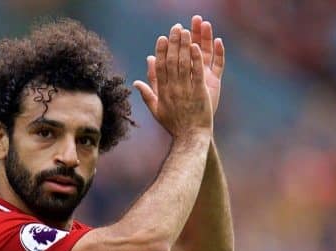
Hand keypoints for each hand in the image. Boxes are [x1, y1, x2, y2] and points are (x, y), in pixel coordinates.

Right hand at [134, 17, 224, 135]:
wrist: (190, 137)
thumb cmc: (174, 125)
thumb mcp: (156, 110)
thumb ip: (146, 94)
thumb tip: (136, 82)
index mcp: (162, 92)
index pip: (160, 67)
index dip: (161, 51)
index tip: (162, 38)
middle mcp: (172, 89)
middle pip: (171, 61)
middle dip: (173, 43)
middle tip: (175, 28)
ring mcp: (186, 90)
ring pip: (183, 64)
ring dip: (184, 46)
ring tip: (186, 32)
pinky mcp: (199, 93)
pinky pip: (196, 73)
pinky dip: (195, 60)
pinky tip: (196, 47)